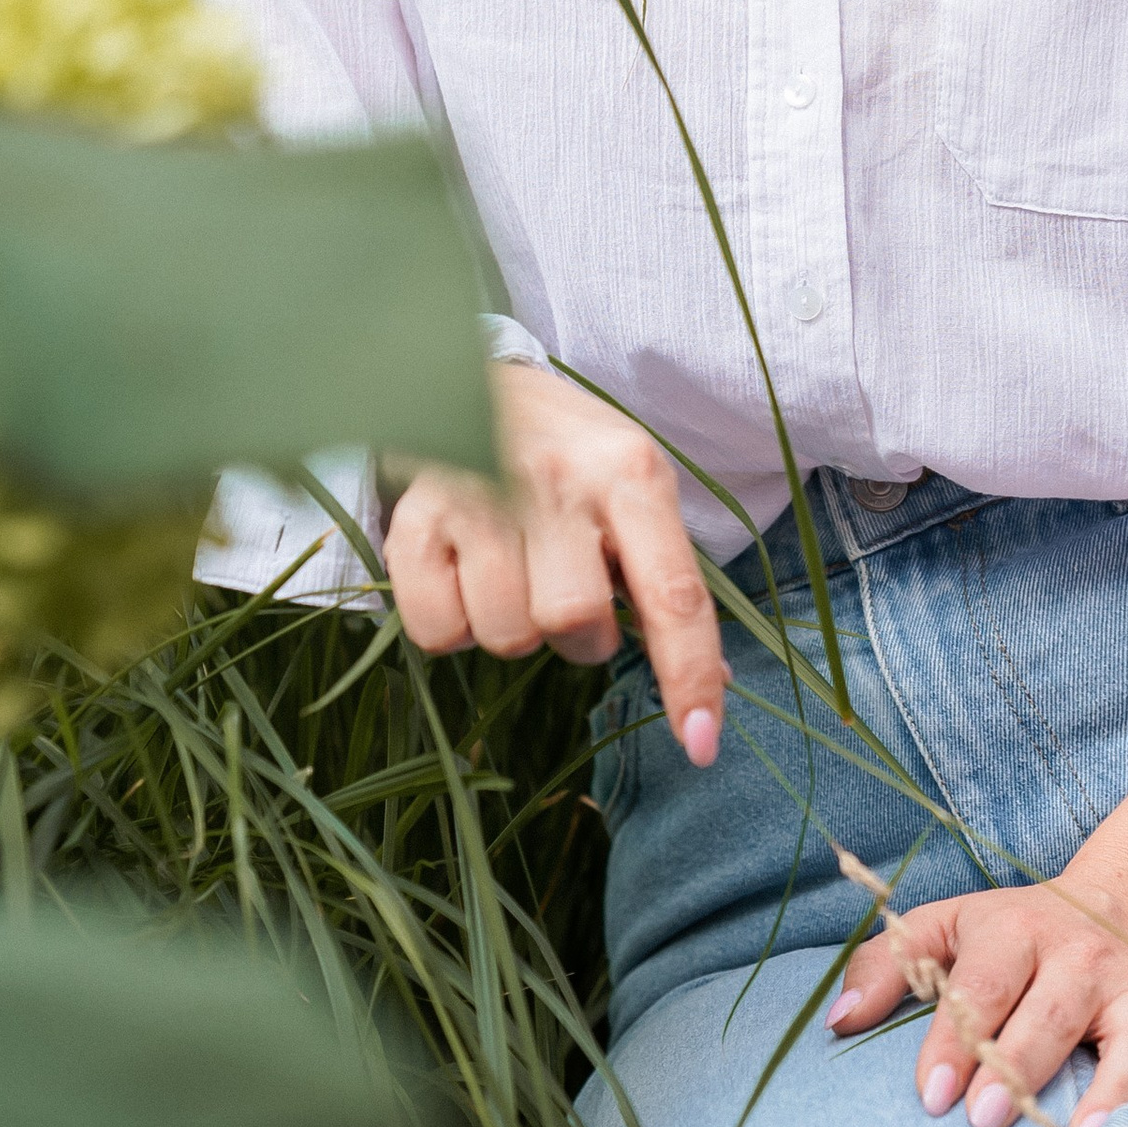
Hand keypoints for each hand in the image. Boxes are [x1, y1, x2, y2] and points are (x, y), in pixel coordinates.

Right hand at [382, 363, 725, 763]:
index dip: (688, 676)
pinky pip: (437, 633)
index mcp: (631, 475)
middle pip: (573, 620)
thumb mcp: (636, 492)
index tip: (700, 745)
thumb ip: (669, 581)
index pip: (674, 595)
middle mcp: (557, 480)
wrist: (472, 381)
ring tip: (517, 576)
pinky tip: (465, 578)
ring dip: (517, 631)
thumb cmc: (573, 456)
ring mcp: (478, 496)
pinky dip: (453, 628)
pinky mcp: (414, 518)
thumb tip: (713, 691)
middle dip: (579, 636)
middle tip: (570, 596)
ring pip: (506, 635)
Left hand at [825, 871, 1127, 1126]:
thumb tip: (837, 1021)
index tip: (928, 1096)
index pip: (985, 982)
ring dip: (1112, 1093)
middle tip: (986, 1122)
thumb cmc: (1019, 936)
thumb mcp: (951, 925)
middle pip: (1055, 1011)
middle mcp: (1086, 960)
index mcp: (1021, 930)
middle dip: (1022, 1066)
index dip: (955, 1037)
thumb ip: (889, 965)